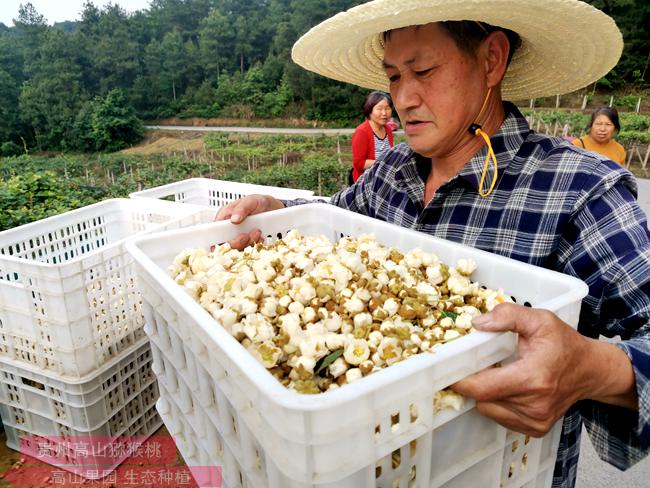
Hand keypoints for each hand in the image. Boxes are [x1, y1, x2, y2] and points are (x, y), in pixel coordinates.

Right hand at [215, 194, 284, 249]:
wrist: (271, 208)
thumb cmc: (257, 202)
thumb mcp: (251, 201)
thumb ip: (242, 209)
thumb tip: (233, 219)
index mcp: (224, 217)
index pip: (214, 232)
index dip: (217, 240)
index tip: (229, 241)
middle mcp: (228, 229)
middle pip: (225, 244)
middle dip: (237, 242)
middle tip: (247, 235)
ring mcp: (237, 236)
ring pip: (237, 248)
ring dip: (248, 242)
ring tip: (257, 231)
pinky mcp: (247, 242)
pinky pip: (248, 249)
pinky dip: (255, 244)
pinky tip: (259, 236)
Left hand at [451, 303, 593, 436]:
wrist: (591, 371)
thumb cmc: (565, 344)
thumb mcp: (540, 320)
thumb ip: (508, 316)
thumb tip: (478, 323)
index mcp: (533, 378)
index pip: (483, 388)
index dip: (460, 380)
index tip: (447, 369)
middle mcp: (534, 405)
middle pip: (482, 399)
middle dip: (472, 382)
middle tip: (472, 365)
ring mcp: (536, 420)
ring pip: (488, 409)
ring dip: (486, 393)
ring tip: (498, 374)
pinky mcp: (536, 429)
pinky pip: (500, 418)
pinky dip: (497, 403)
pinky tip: (508, 387)